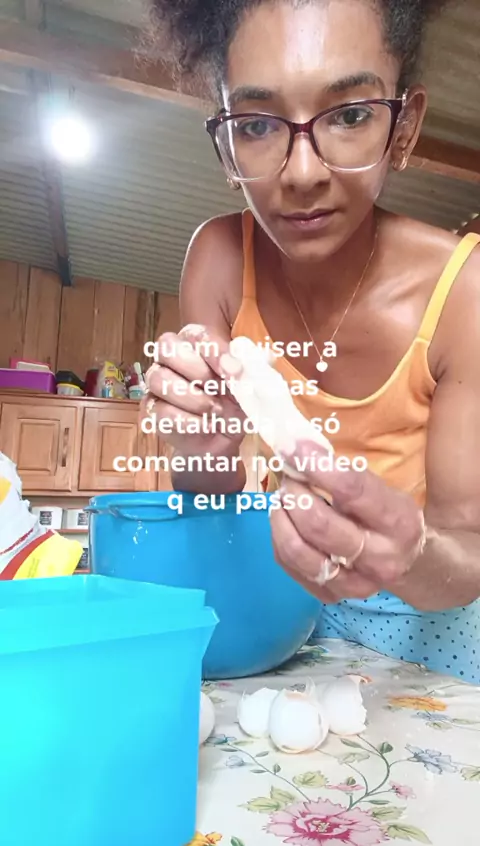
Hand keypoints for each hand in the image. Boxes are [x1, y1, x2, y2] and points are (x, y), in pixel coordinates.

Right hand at [142, 325, 244, 456]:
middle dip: (196, 368)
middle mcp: (170, 359)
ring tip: (216, 410)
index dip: (214, 350)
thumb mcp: (249, 384)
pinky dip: (186, 420)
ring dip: (192, 396)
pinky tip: (205, 425)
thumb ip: (255, 368)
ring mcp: (157, 385)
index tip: (235, 370)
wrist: (222, 438)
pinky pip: (160, 411)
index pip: (196, 335)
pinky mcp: (152, 412)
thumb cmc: (233, 402)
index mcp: (194, 344)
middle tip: (218, 387)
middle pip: (167, 347)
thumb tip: (267, 356)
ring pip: (159, 379)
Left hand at [270, 440, 425, 602]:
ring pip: (298, 551)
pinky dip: (279, 537)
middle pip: (319, 525)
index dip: (316, 466)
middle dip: (294, 494)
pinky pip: (289, 565)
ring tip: (282, 499)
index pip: (352, 490)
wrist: (411, 564)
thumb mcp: (385, 490)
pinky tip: (285, 521)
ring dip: (281, 517)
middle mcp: (380, 559)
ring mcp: (354, 584)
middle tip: (288, 478)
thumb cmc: (389, 516)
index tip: (292, 447)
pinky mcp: (331, 596)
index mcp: (399, 523)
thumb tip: (301, 447)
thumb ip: (347, 474)